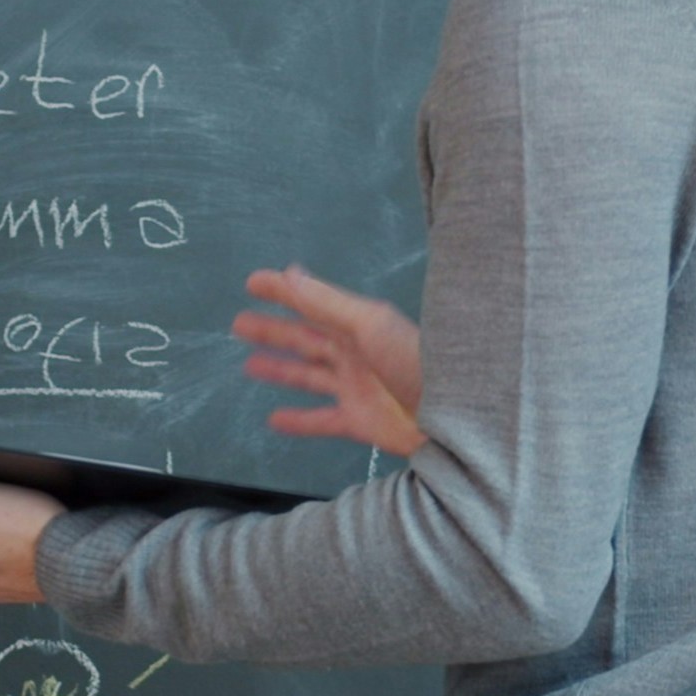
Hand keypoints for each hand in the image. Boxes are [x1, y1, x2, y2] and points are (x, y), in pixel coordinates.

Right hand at [234, 265, 425, 456]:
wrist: (455, 419)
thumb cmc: (416, 363)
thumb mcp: (369, 325)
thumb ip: (326, 302)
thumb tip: (289, 272)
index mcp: (359, 326)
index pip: (312, 303)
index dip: (283, 292)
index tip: (253, 282)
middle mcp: (355, 354)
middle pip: (306, 339)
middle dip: (274, 331)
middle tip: (239, 324)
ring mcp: (357, 389)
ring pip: (309, 376)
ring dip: (280, 369)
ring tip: (249, 365)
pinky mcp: (360, 422)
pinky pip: (321, 420)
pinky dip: (298, 420)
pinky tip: (274, 419)